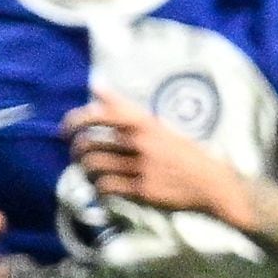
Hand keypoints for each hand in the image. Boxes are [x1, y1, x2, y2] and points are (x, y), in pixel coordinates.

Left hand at [62, 92, 256, 228]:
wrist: (212, 182)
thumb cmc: (184, 152)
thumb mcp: (159, 125)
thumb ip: (126, 109)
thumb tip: (97, 86)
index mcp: (146, 123)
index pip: (101, 114)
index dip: (76, 120)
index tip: (66, 129)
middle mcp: (141, 142)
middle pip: (90, 143)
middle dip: (77, 150)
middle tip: (78, 154)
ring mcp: (141, 167)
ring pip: (94, 166)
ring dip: (85, 169)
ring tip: (90, 171)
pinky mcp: (142, 190)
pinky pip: (106, 187)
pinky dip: (98, 187)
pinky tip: (104, 186)